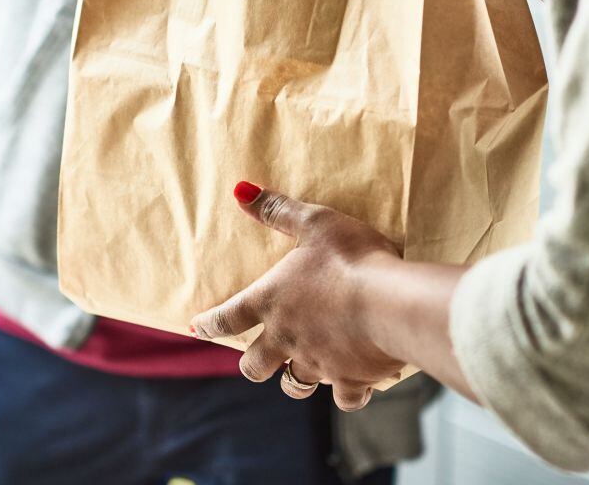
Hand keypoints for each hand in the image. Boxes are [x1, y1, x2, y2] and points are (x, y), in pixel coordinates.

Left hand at [191, 182, 406, 410]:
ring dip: (294, 379)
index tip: (197, 328)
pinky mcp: (349, 379)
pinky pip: (344, 397)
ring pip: (294, 384)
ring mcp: (317, 362)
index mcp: (271, 301)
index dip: (209, 323)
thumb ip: (278, 210)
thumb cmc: (350, 258)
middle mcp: (286, 338)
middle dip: (252, 364)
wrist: (391, 304)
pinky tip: (357, 384)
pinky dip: (348, 392)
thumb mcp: (315, 223)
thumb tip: (240, 191)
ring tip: (302, 372)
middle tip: (256, 359)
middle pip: (253, 366)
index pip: (227, 317)